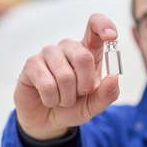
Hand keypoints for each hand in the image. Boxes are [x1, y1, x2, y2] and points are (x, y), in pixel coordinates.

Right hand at [14, 14, 119, 140]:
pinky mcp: (32, 63)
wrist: (48, 120)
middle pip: (83, 57)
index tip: (111, 37)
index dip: (104, 26)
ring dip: (67, 97)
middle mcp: (69, 47)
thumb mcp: (95, 104)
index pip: (95, 26)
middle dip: (84, 85)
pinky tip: (50, 99)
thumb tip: (114, 78)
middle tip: (79, 94)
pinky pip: (47, 85)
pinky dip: (53, 100)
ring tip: (63, 99)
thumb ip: (107, 94)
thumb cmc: (74, 106)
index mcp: (89, 50)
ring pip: (65, 76)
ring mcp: (49, 52)